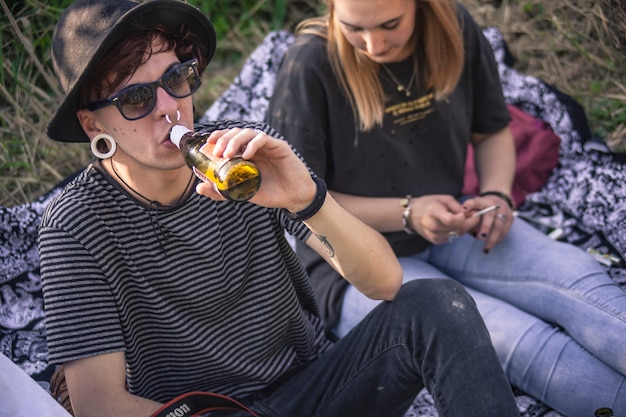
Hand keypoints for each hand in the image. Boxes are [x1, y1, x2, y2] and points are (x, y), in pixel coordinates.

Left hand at [195, 128, 315, 210]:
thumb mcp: (243, 194)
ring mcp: (267, 146)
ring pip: (248, 132)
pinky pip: (263, 138)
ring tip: (228, 154)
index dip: (217, 137)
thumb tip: (199, 188)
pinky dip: (253, 144)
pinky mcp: (279, 146)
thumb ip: (223, 191)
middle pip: (236, 132)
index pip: (228, 138)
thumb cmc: (271, 193)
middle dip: (223, 139)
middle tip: (217, 152)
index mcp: (246, 154)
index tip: (207, 144)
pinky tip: (247, 155)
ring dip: (235, 140)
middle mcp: (255, 147)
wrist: (294, 198)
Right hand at [407, 195, 480, 243]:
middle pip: (456, 229)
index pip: (451, 220)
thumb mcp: (443, 198)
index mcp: (434, 212)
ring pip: (456, 235)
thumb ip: (456, 206)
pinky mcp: (434, 241)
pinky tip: (453, 226)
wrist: (411, 215)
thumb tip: (468, 213)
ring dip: (463, 228)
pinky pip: (451, 238)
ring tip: (462, 220)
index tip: (470, 213)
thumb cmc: (428, 204)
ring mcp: (432, 235)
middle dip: (469, 223)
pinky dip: (455, 232)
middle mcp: (432, 225)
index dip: (463, 218)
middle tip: (473, 217)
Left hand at [462, 195, 513, 251]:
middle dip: (485, 227)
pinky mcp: (510, 218)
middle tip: (480, 237)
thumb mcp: (473, 208)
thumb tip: (463, 228)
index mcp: (482, 201)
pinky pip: (504, 230)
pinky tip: (491, 245)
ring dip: (492, 238)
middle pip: (490, 215)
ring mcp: (504, 211)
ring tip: (485, 249)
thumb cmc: (482, 207)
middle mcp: (493, 204)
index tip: (463, 210)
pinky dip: (497, 239)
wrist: (499, 201)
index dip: (469, 205)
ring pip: (499, 225)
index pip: (474, 202)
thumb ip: (468, 216)